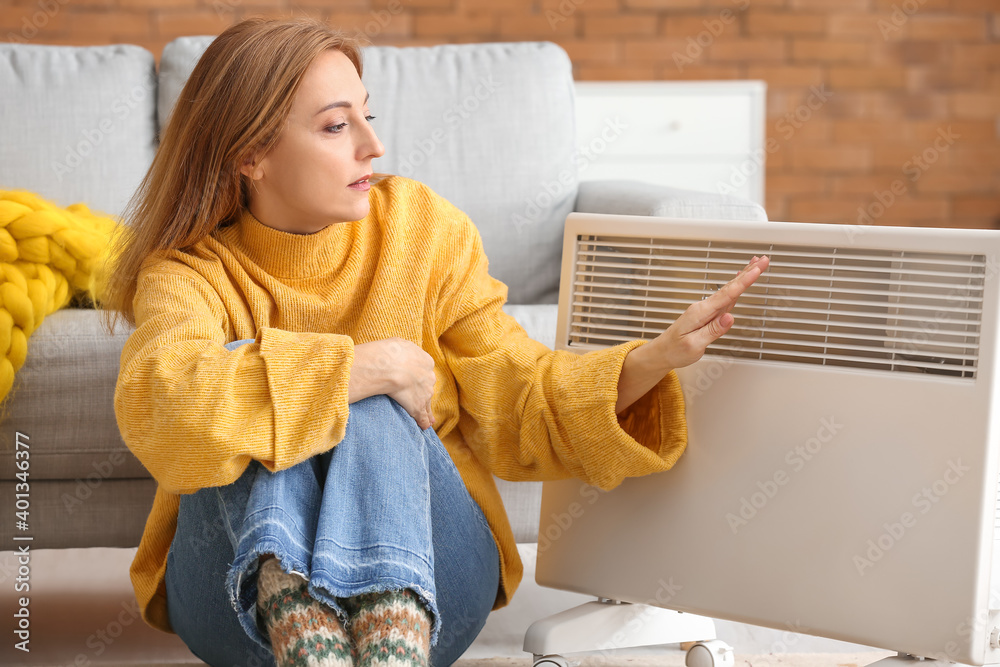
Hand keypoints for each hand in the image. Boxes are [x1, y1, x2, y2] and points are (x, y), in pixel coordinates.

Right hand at [349, 337, 436, 429]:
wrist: (389, 365)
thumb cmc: (389, 352)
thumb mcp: (398, 343)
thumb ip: (402, 348)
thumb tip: (397, 348)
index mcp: (425, 361)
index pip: (424, 371)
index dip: (419, 376)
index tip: (415, 380)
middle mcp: (429, 377)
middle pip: (427, 387)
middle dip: (424, 393)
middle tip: (422, 400)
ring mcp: (425, 393)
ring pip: (427, 404)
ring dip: (426, 411)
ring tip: (428, 420)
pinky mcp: (417, 406)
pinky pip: (422, 416)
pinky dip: (423, 421)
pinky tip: (423, 426)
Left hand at [615, 255, 768, 413]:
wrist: (662, 352)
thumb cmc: (675, 350)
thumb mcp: (694, 345)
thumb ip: (713, 330)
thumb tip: (729, 317)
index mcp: (700, 312)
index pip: (727, 294)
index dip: (744, 281)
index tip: (757, 269)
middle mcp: (703, 307)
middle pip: (730, 287)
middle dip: (748, 272)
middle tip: (763, 260)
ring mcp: (705, 309)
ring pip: (729, 290)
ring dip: (743, 276)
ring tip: (756, 264)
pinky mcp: (707, 313)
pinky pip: (725, 297)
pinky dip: (735, 287)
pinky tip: (740, 280)